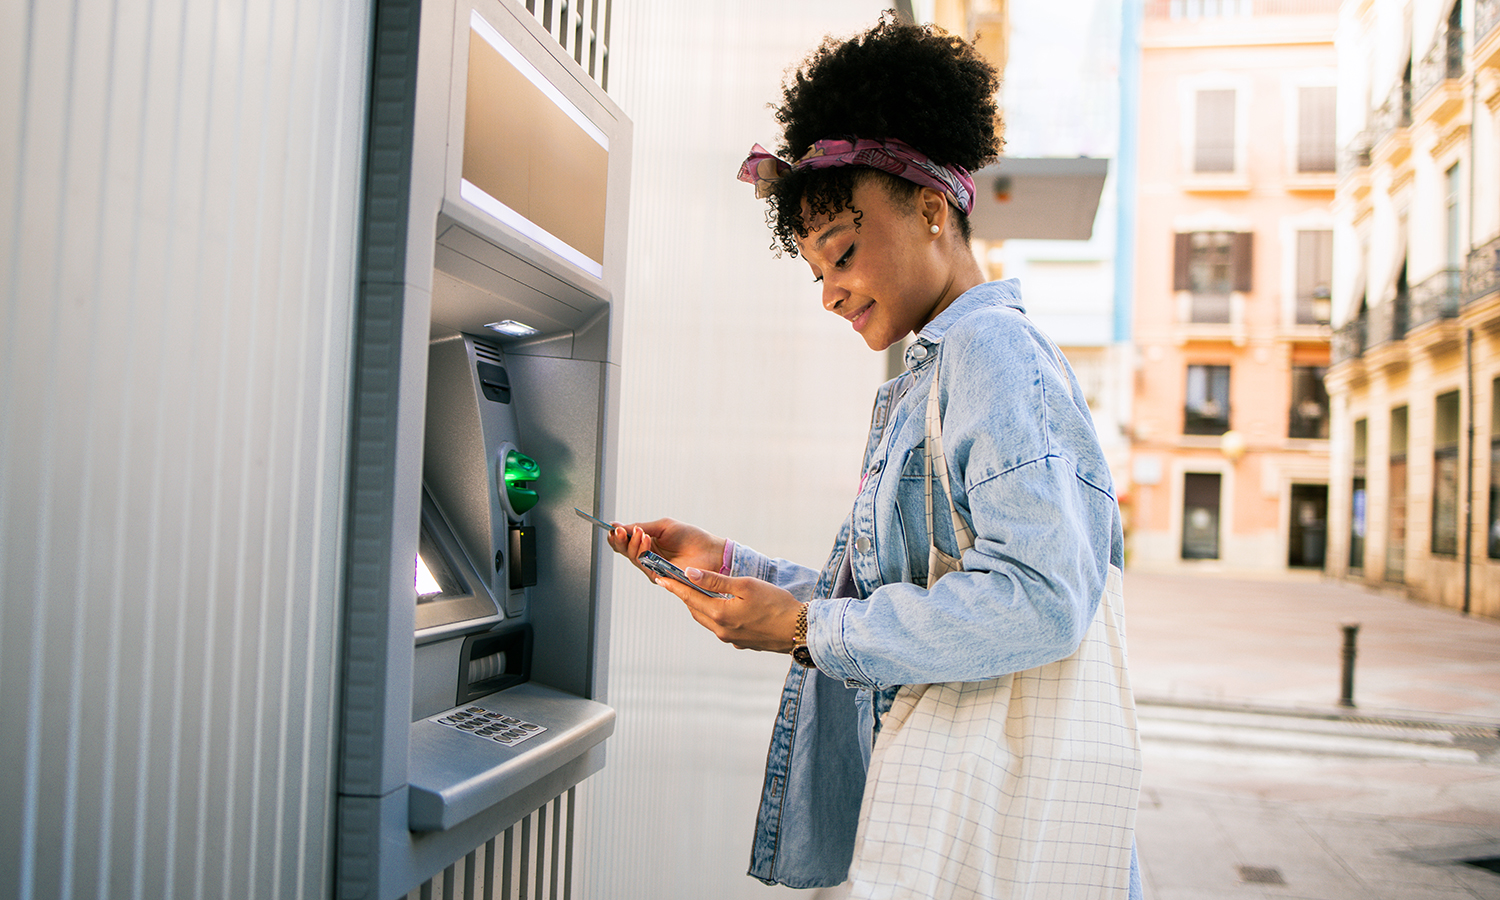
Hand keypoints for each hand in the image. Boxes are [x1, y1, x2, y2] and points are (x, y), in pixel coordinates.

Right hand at [604, 517, 725, 583]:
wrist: (710, 551)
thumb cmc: (691, 538)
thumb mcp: (663, 526)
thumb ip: (641, 527)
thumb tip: (618, 526)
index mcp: (648, 544)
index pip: (625, 541)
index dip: (617, 535)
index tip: (613, 527)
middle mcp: (648, 557)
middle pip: (624, 551)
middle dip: (620, 539)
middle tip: (621, 530)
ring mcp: (652, 567)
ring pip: (632, 558)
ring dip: (633, 543)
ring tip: (640, 533)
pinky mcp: (659, 577)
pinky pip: (644, 565)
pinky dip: (642, 551)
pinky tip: (646, 541)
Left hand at [649, 567, 803, 653]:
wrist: (799, 630)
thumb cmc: (776, 603)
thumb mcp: (746, 585)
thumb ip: (716, 581)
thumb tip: (689, 573)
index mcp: (719, 614)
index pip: (689, 597)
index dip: (674, 586)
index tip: (660, 577)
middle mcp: (721, 630)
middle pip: (695, 610)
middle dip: (686, 595)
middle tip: (676, 582)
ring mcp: (731, 639)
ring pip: (707, 620)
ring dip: (700, 606)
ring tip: (695, 592)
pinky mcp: (741, 643)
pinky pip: (720, 627)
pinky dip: (715, 615)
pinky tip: (721, 607)